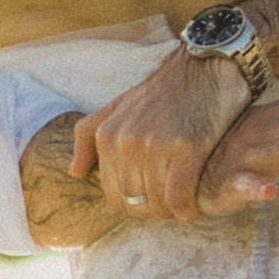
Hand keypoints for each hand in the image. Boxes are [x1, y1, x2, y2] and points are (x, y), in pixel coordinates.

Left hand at [84, 48, 256, 221]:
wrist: (204, 66)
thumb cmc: (164, 90)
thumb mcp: (118, 105)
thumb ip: (89, 135)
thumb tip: (74, 172)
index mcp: (108, 136)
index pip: (113, 196)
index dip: (134, 207)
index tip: (154, 202)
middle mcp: (127, 142)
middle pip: (135, 204)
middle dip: (154, 212)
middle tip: (172, 207)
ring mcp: (156, 145)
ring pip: (158, 204)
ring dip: (173, 213)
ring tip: (186, 206)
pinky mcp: (187, 148)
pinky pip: (179, 197)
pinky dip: (187, 210)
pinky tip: (195, 208)